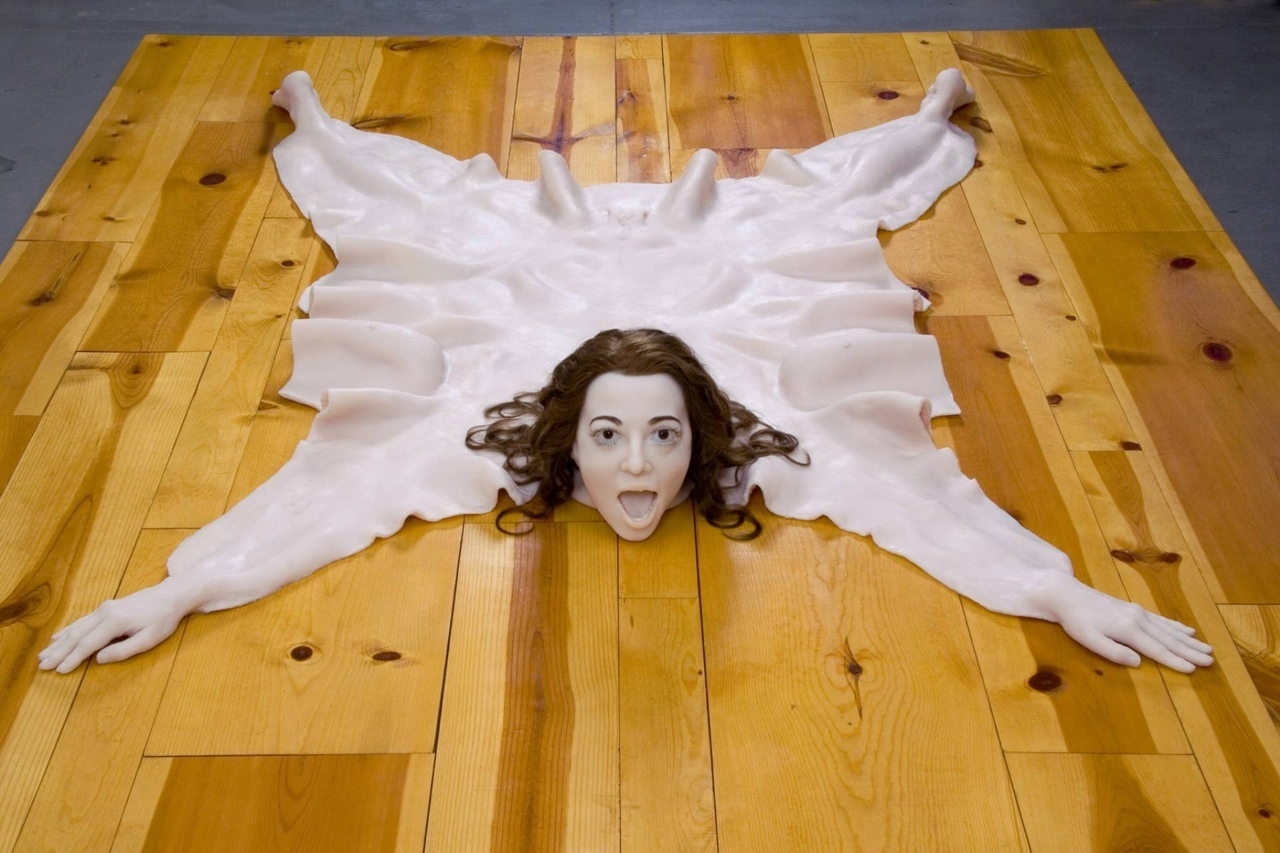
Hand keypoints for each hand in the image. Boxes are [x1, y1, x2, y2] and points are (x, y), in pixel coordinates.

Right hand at [38, 581, 193, 672]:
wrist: (170, 595)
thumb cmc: (163, 619)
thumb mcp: (150, 639)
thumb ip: (124, 650)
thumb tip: (98, 659)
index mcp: (115, 621)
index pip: (88, 644)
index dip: (72, 658)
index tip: (58, 671)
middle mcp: (105, 612)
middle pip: (77, 635)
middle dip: (58, 652)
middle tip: (41, 666)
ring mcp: (104, 608)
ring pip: (76, 628)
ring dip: (59, 643)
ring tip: (43, 655)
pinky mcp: (106, 607)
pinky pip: (82, 621)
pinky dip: (67, 631)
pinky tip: (57, 638)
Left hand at [1045, 577, 1212, 672]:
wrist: (1067, 594)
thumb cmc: (1076, 621)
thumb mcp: (1089, 640)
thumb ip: (1113, 652)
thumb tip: (1138, 662)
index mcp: (1128, 630)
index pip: (1156, 649)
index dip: (1175, 661)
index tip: (1194, 670)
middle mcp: (1138, 619)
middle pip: (1168, 639)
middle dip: (1190, 651)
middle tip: (1210, 661)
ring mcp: (1138, 612)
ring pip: (1168, 629)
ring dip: (1188, 640)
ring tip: (1207, 648)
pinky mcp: (1134, 609)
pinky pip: (1161, 620)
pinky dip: (1176, 626)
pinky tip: (1187, 630)